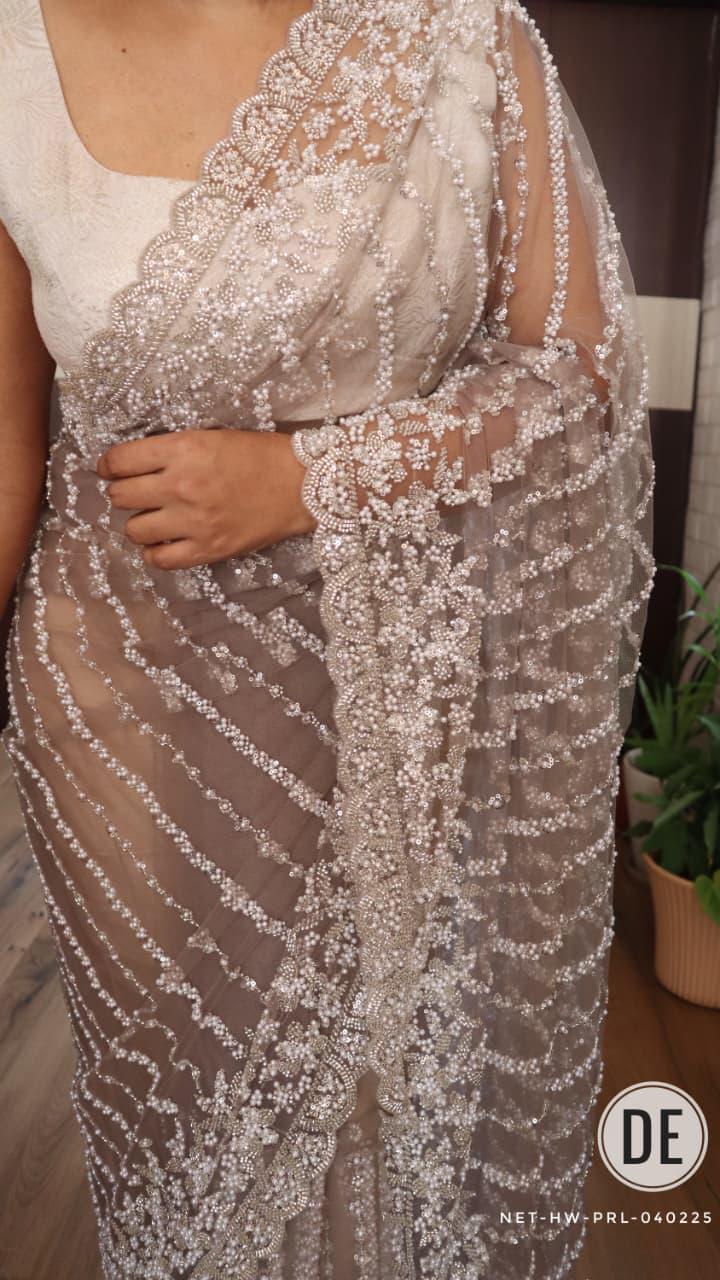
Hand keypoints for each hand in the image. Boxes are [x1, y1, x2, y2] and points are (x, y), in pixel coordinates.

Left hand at [95, 427, 316, 569]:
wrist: (300, 485)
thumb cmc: (258, 456)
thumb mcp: (210, 437)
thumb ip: (171, 450)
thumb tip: (132, 466)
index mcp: (183, 450)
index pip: (120, 460)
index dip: (108, 465)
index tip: (110, 469)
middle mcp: (182, 485)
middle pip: (120, 496)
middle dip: (122, 493)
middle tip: (136, 493)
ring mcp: (193, 521)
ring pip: (134, 530)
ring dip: (138, 524)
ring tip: (153, 519)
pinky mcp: (208, 549)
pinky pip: (160, 560)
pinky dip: (155, 553)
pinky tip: (163, 543)